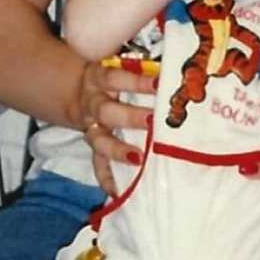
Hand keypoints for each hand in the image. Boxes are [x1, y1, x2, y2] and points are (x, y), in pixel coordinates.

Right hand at [75, 58, 156, 195]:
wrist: (78, 91)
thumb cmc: (114, 79)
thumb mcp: (119, 67)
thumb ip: (144, 68)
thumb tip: (181, 69)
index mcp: (100, 79)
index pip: (117, 77)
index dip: (137, 81)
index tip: (160, 84)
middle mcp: (93, 103)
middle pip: (107, 111)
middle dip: (130, 117)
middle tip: (154, 121)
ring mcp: (91, 127)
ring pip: (99, 140)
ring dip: (118, 150)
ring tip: (138, 159)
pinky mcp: (93, 146)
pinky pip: (97, 164)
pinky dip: (107, 178)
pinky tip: (118, 192)